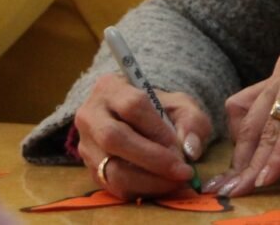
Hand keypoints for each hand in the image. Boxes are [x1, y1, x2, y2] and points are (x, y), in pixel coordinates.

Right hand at [73, 73, 213, 198]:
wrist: (141, 123)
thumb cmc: (161, 111)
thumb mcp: (182, 107)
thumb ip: (193, 122)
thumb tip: (190, 149)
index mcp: (110, 88)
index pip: (132, 106)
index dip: (158, 129)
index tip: (180, 146)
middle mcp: (90, 115)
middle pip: (114, 138)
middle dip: (153, 159)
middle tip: (182, 172)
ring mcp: (86, 145)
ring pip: (111, 169)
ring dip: (150, 180)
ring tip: (176, 181)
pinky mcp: (91, 170)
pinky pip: (113, 187)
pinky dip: (142, 190)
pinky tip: (162, 185)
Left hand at [206, 20, 279, 196]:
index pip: (246, 109)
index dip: (240, 143)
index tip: (239, 173)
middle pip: (246, 119)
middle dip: (239, 159)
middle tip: (232, 188)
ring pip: (264, 125)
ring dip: (254, 162)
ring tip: (247, 188)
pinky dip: (277, 154)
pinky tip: (270, 174)